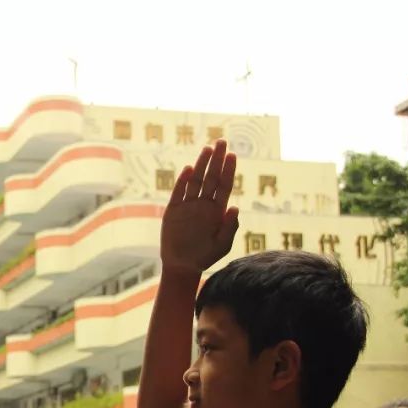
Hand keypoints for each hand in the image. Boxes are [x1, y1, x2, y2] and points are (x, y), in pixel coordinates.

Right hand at [160, 140, 239, 273]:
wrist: (182, 266)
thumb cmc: (205, 257)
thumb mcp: (222, 245)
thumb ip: (230, 227)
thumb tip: (234, 206)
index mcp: (217, 211)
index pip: (224, 185)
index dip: (228, 170)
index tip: (232, 155)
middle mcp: (203, 204)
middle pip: (211, 177)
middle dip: (216, 160)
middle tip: (221, 141)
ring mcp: (188, 206)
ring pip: (196, 181)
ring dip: (201, 165)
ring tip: (207, 149)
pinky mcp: (173, 211)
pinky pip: (178, 193)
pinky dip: (183, 181)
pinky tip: (189, 169)